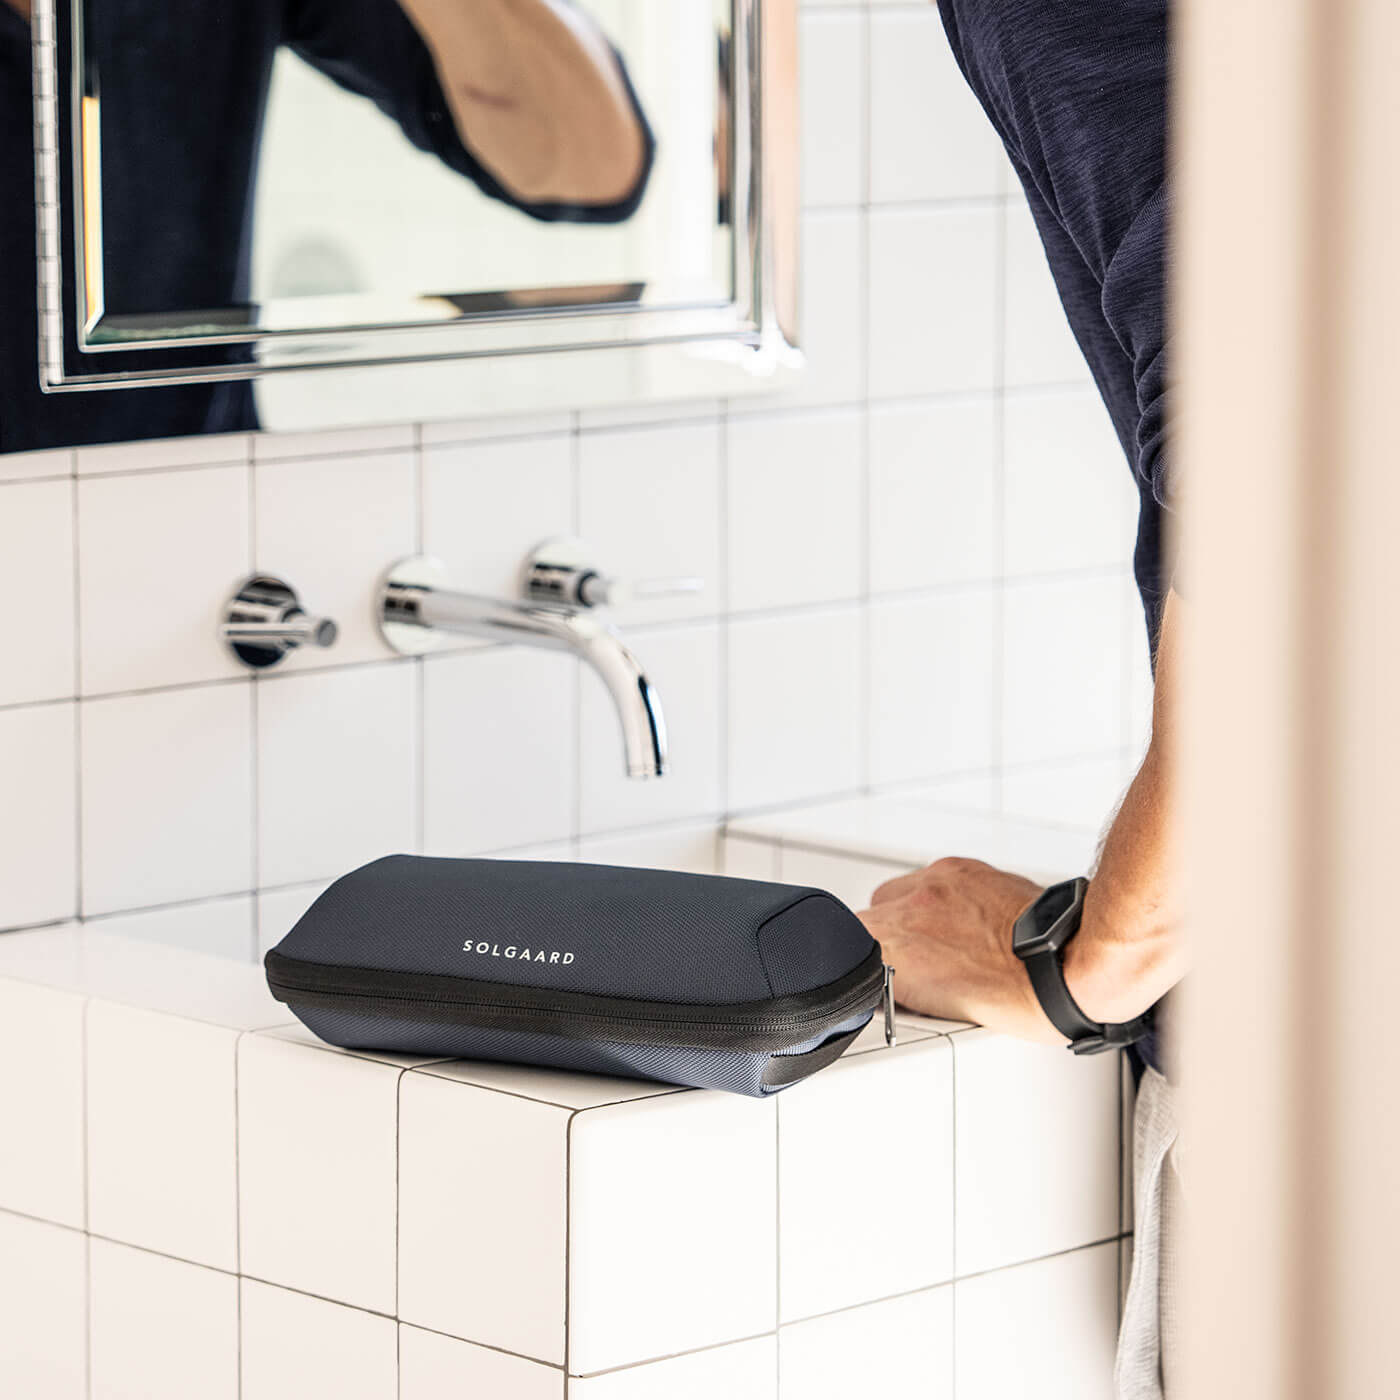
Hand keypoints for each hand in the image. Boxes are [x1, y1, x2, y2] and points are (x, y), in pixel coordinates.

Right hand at [858, 857, 1062, 1043]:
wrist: (1066, 966)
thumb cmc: (1018, 1000)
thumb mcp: (942, 1012)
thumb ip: (901, 988)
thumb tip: (883, 988)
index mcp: (897, 951)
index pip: (848, 944)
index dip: (861, 965)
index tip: (875, 978)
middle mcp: (909, 912)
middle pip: (868, 919)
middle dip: (886, 941)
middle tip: (915, 966)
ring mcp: (933, 885)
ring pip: (895, 894)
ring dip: (909, 915)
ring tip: (943, 941)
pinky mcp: (958, 868)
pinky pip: (929, 879)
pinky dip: (938, 898)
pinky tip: (962, 921)